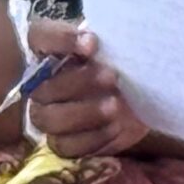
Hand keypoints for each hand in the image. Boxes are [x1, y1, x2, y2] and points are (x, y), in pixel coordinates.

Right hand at [23, 17, 151, 157]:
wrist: (143, 98)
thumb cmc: (124, 66)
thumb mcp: (120, 46)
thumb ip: (108, 38)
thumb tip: (91, 41)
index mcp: (53, 52)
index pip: (40, 37)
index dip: (60, 39)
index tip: (92, 42)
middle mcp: (42, 84)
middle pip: (41, 88)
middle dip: (78, 83)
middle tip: (112, 77)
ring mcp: (50, 115)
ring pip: (50, 119)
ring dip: (85, 113)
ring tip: (115, 106)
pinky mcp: (65, 142)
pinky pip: (67, 146)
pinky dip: (94, 137)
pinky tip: (116, 126)